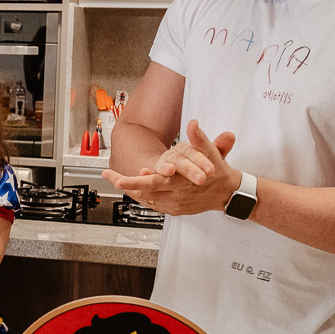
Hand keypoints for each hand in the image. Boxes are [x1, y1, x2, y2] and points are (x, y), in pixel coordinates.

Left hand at [101, 120, 238, 215]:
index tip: (117, 178)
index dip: (132, 181)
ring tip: (115, 178)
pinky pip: (153, 204)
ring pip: (145, 199)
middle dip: (123, 183)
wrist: (227, 193)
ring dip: (130, 190)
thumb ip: (200, 138)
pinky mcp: (174, 210)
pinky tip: (133, 189)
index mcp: (179, 182)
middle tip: (107, 175)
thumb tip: (193, 123)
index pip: (151, 183)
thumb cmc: (217, 172)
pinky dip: (142, 196)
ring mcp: (173, 205)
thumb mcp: (210, 153)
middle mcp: (173, 195)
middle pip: (142, 192)